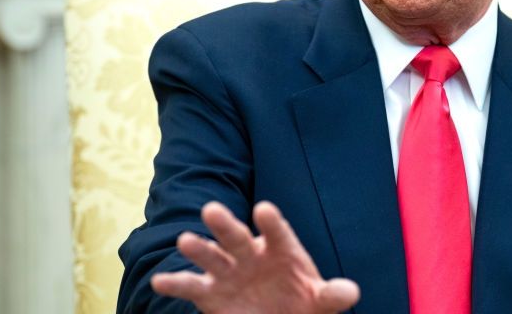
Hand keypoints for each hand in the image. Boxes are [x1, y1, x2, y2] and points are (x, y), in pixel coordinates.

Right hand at [151, 200, 360, 313]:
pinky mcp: (211, 293)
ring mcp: (229, 271)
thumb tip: (350, 292)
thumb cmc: (301, 302)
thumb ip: (332, 295)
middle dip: (225, 224)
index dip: (271, 222)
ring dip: (198, 248)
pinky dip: (176, 283)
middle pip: (237, 236)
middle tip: (212, 210)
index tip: (264, 209)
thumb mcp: (319, 301)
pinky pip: (192, 286)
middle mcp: (251, 254)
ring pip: (211, 256)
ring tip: (186, 241)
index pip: (277, 232)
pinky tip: (161, 280)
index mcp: (281, 249)